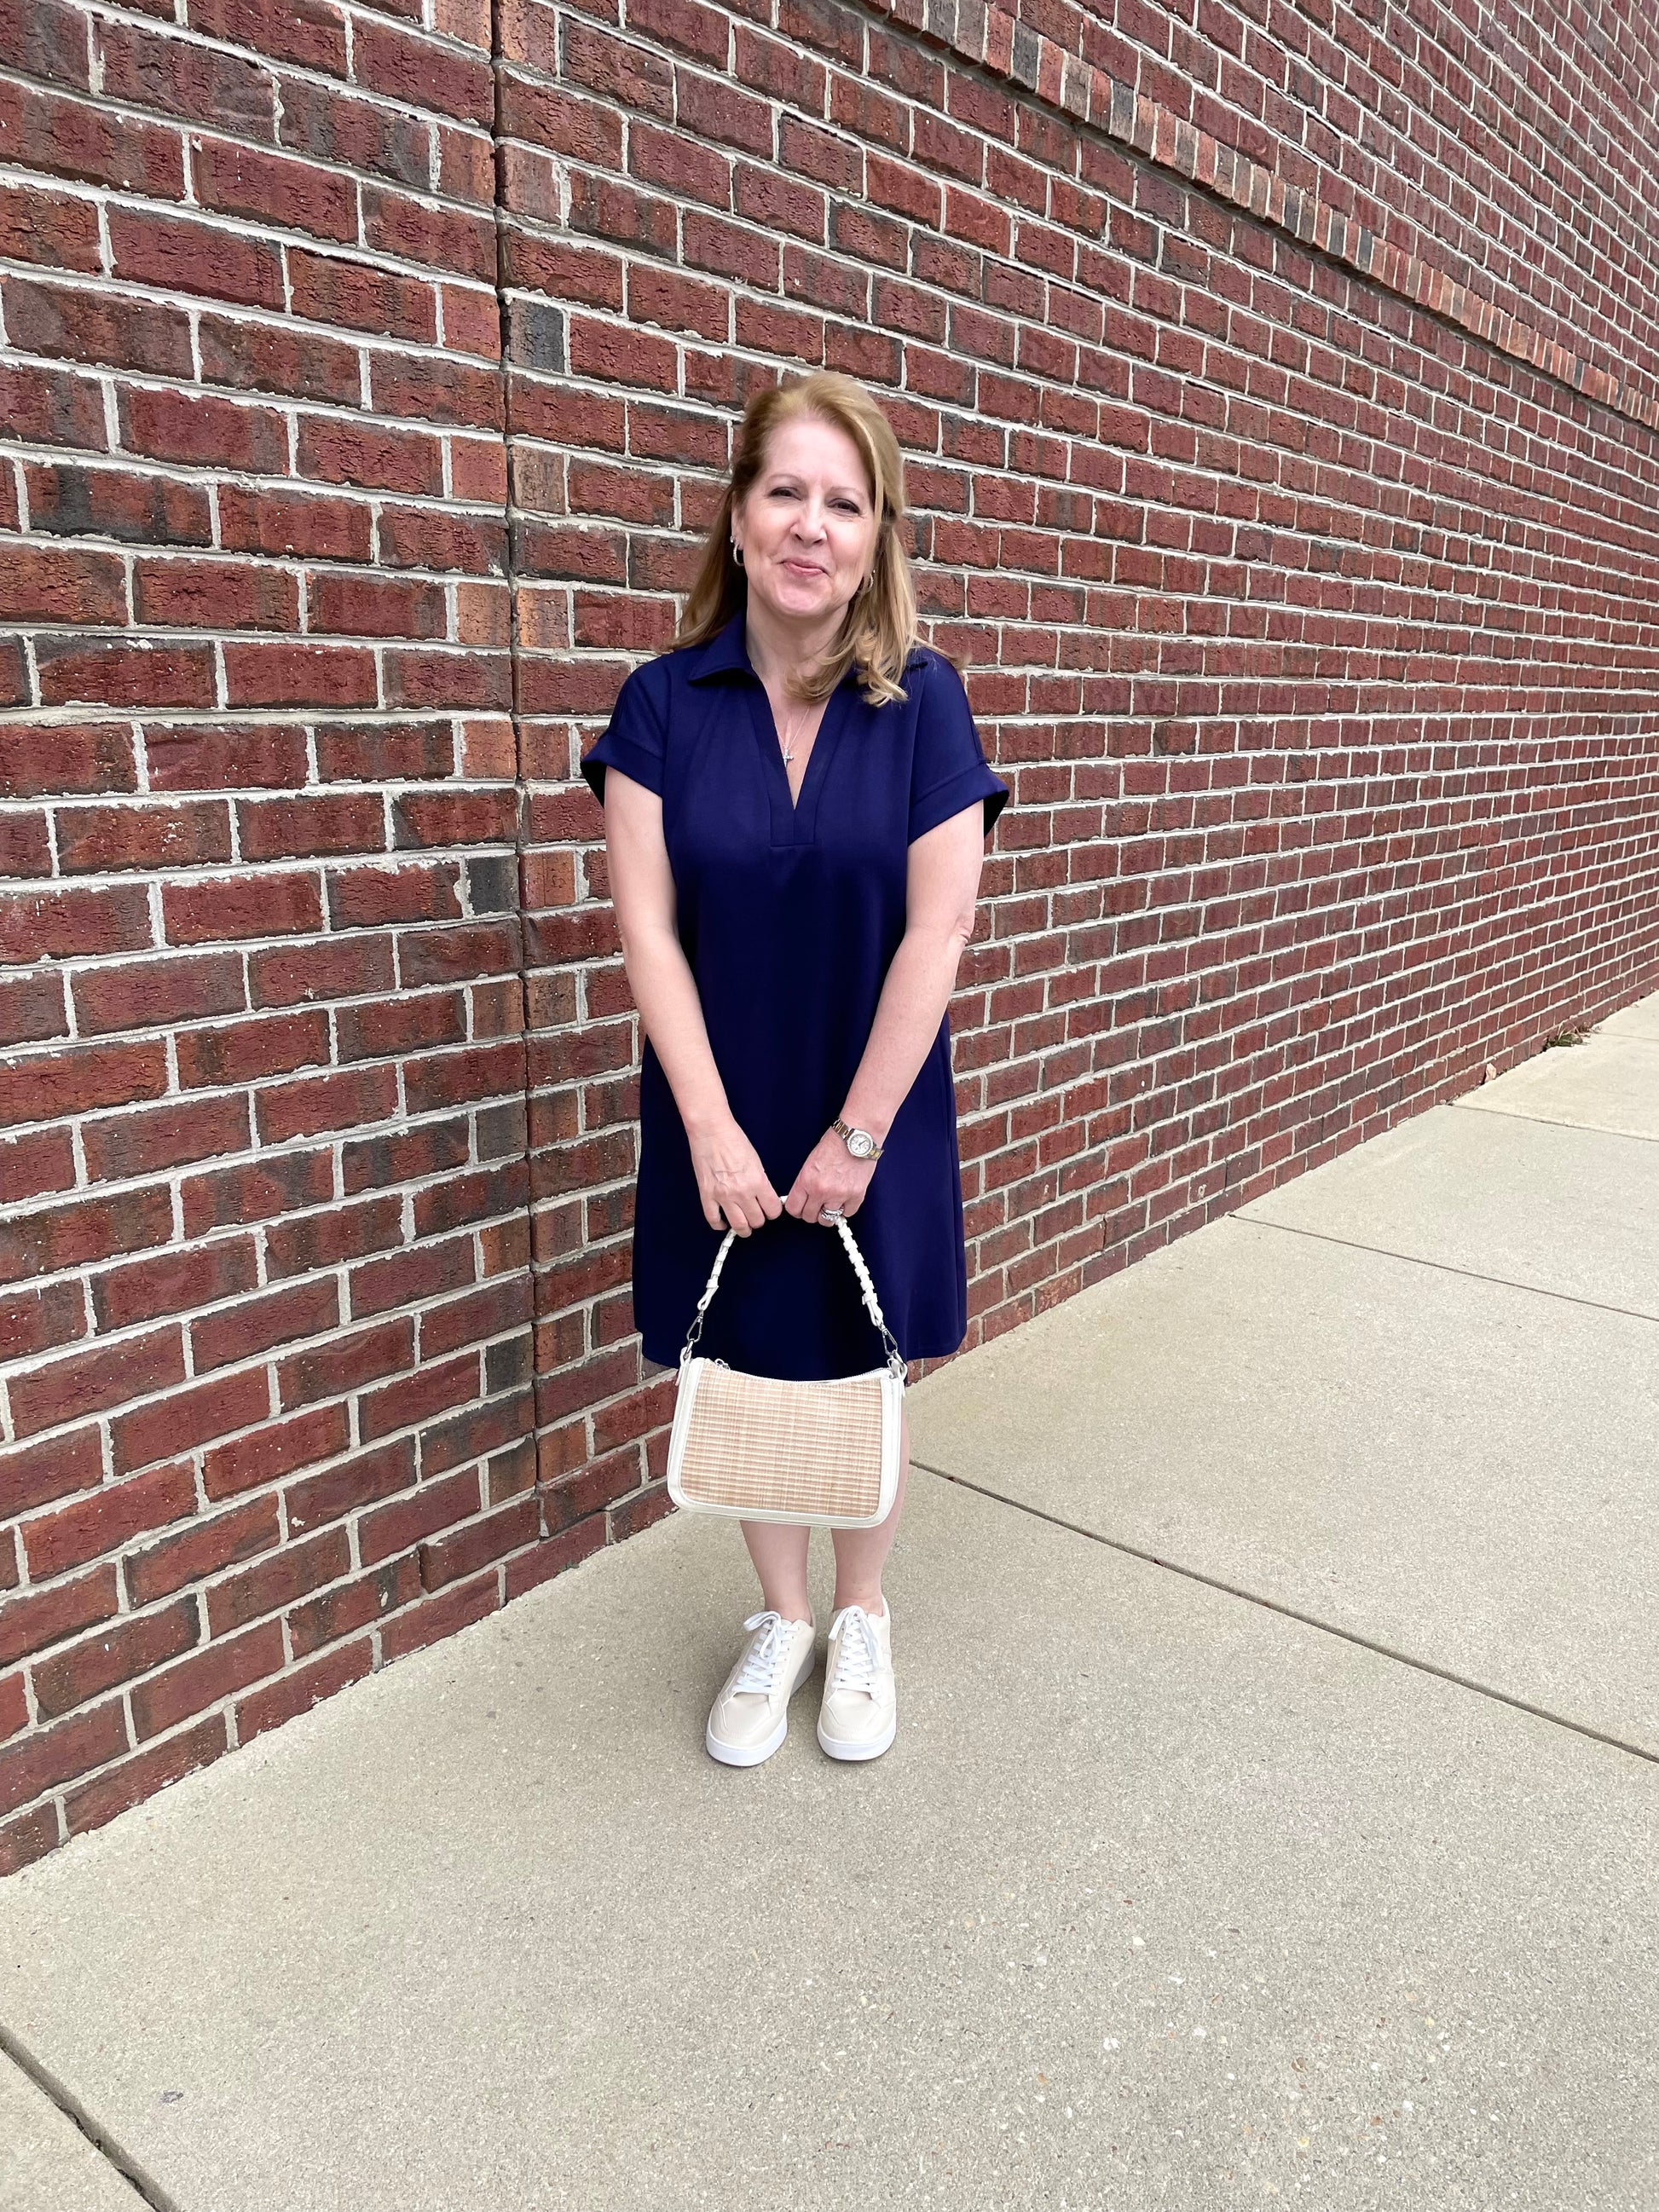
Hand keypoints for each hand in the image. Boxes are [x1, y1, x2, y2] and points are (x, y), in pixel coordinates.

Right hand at [688, 1118, 781, 1234]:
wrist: (711, 1131)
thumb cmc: (734, 1140)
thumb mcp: (757, 1162)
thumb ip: (761, 1183)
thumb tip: (764, 1198)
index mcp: (758, 1181)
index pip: (773, 1210)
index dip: (773, 1211)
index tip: (770, 1210)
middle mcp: (742, 1192)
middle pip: (757, 1220)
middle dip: (759, 1219)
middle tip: (756, 1214)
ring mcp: (723, 1196)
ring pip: (739, 1226)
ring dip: (744, 1228)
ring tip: (744, 1225)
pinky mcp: (707, 1195)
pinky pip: (714, 1220)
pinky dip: (720, 1225)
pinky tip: (724, 1222)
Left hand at [784, 1129, 877, 1223]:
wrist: (858, 1135)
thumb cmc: (835, 1143)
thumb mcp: (811, 1162)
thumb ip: (806, 1183)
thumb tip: (803, 1198)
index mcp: (806, 1180)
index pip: (794, 1209)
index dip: (797, 1210)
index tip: (801, 1208)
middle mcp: (821, 1190)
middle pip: (810, 1217)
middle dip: (812, 1213)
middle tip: (817, 1206)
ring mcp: (839, 1195)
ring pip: (828, 1219)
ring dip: (828, 1214)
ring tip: (831, 1204)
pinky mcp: (856, 1195)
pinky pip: (847, 1213)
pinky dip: (846, 1209)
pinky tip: (845, 1199)